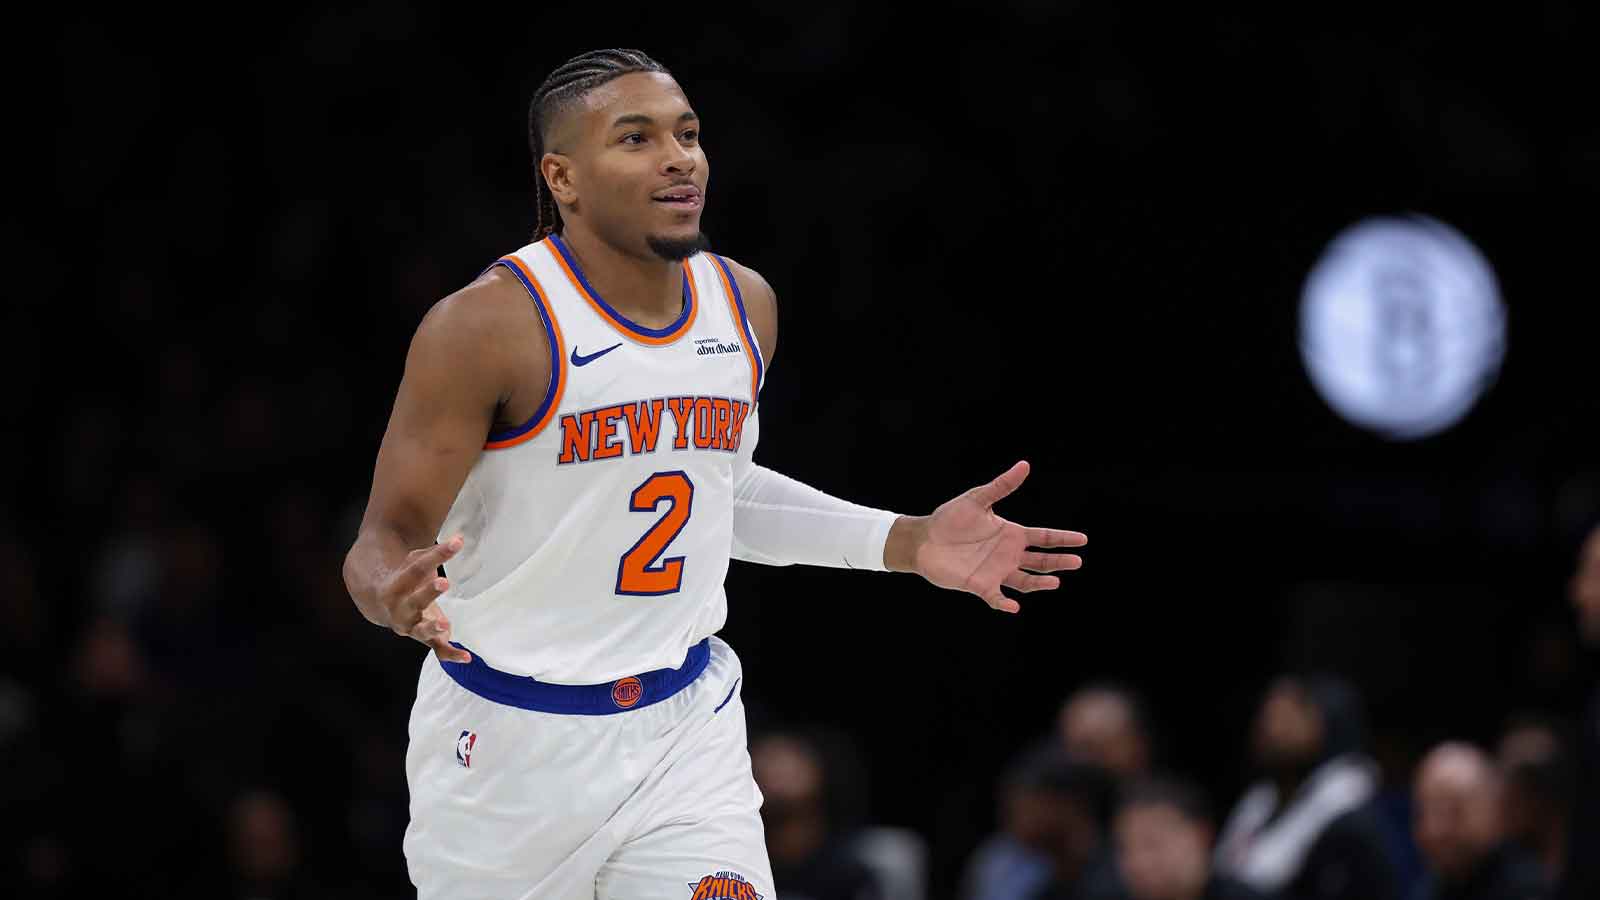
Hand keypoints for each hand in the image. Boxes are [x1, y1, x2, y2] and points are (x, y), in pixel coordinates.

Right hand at [379, 534, 471, 662]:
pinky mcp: (424, 638)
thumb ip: (434, 553)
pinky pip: (437, 650)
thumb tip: (459, 538)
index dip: (437, 555)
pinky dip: (451, 655)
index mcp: (396, 585)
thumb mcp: (413, 562)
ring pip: (421, 630)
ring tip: (445, 625)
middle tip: (443, 582)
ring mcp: (411, 627)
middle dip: (428, 592)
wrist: (381, 602)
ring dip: (433, 628)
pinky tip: (466, 657)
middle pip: (415, 601)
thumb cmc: (404, 578)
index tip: (456, 543)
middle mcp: (400, 609)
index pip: (417, 569)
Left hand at [899, 460, 1084, 613]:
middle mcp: (1008, 555)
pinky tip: (1013, 605)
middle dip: (1059, 562)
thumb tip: (1024, 465)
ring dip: (1040, 583)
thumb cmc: (950, 518)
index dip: (1063, 538)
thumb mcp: (977, 499)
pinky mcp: (980, 585)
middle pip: (1040, 561)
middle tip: (1077, 562)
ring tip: (1055, 582)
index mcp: (1011, 534)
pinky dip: (1005, 603)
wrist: (924, 539)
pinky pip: (996, 598)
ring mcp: (996, 571)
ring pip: (1025, 581)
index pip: (1043, 537)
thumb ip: (1001, 485)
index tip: (1083, 540)